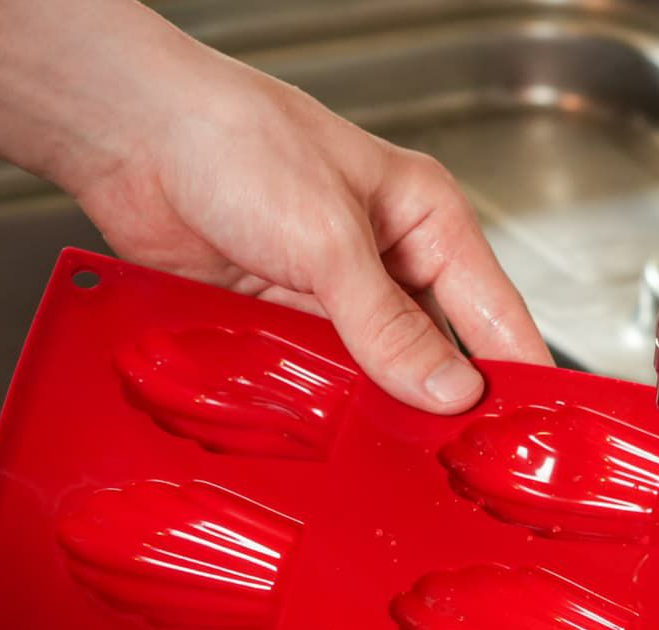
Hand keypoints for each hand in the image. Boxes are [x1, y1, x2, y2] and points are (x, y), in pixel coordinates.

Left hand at [67, 48, 549, 412]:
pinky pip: (329, 376)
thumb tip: (449, 390)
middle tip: (459, 462)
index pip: (495, 312)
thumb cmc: (235, 140)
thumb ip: (390, 326)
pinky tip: (343, 435)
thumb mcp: (332, 240)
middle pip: (440, 351)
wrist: (131, 138)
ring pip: (384, 373)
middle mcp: (391, 260)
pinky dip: (335, 405)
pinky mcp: (290, 319)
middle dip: (447, 404)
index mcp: (428, 222)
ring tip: (402, 458)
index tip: (527, 433)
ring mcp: (339, 295)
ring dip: (386, 409)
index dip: (516, 373)